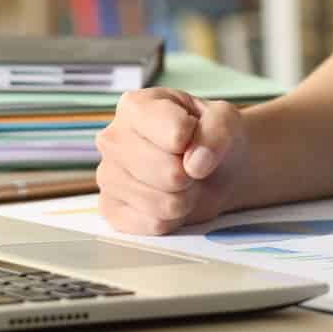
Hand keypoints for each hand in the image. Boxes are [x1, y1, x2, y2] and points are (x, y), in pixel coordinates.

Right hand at [94, 88, 246, 235]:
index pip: (177, 134)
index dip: (198, 141)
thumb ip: (218, 130)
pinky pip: (153, 225)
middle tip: (190, 166)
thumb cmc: (209, 136)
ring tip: (181, 183)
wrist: (211, 168)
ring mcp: (107, 175)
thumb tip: (195, 164)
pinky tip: (167, 199)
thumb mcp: (225, 119)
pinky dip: (172, 219)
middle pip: (170, 173)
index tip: (195, 137)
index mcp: (135, 106)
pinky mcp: (110, 209)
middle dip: (191, 175)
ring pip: (162, 203)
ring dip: (184, 198)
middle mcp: (112, 139)